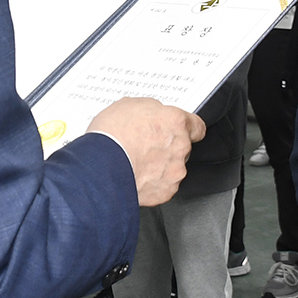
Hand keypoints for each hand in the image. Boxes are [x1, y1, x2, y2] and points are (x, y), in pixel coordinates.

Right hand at [87, 98, 204, 206]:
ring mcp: (175, 171)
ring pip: (173, 169)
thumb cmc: (110, 136)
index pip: (197, 126)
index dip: (187, 129)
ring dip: (160, 167)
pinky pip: (163, 187)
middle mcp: (180, 147)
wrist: (99, 167)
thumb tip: (153, 115)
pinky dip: (152, 184)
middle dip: (167, 148)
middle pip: (183, 148)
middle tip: (146, 147)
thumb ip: (151, 110)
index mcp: (175, 122)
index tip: (182, 131)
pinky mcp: (165, 191)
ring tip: (137, 163)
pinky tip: (136, 177)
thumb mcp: (129, 106)